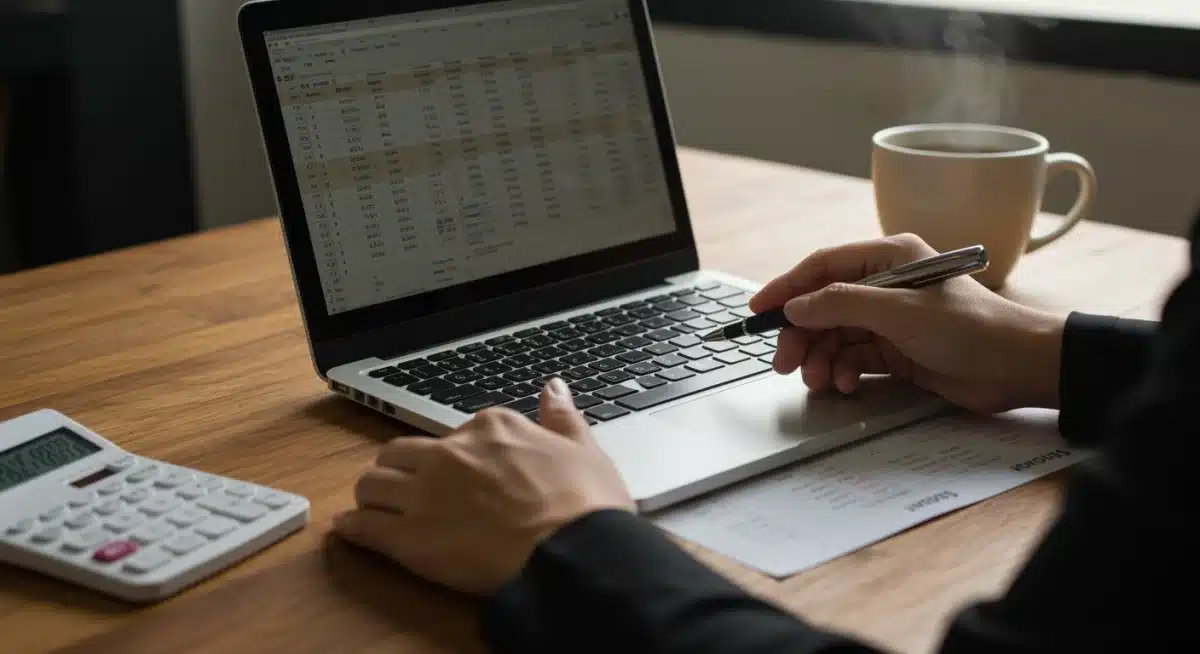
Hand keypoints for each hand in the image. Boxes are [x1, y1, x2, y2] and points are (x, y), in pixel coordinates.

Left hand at [333, 378, 634, 595]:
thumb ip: (561, 418)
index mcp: (491, 428)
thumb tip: (555, 387)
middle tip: (408, 490)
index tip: (459, 474)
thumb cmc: (585, 507)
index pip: (453, 434)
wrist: (573, 555)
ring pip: (372, 484)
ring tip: (377, 510)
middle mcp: (451, 453)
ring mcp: (425, 494)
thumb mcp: (583, 449)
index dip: (453, 457)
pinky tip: (349, 532)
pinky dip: (353, 529)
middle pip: (399, 454)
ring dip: (372, 496)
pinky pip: (364, 527)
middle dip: (399, 470)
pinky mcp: (410, 539)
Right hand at [750, 233, 1065, 413]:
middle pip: (822, 307)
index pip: (822, 267)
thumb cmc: (970, 328)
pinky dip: (844, 371)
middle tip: (784, 363)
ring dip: (821, 358)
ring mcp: (890, 319)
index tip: (758, 311)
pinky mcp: (896, 350)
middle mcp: (885, 285)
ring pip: (834, 336)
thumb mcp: (899, 311)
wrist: (1017, 367)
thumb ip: (841, 304)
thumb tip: (795, 306)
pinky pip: (853, 358)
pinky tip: (847, 384)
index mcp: (888, 257)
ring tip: (819, 381)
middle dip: (801, 335)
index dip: (787, 287)